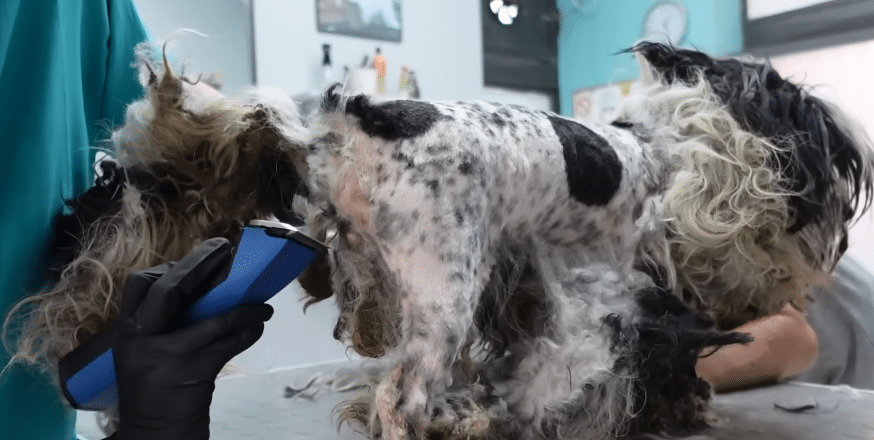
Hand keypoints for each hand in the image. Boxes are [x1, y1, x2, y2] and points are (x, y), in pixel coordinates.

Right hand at [112, 238, 273, 439]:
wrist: (153, 436)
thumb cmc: (156, 392)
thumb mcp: (145, 354)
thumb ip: (166, 324)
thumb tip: (210, 285)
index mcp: (126, 332)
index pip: (139, 284)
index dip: (170, 267)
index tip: (198, 260)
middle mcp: (140, 340)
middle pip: (169, 288)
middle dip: (200, 263)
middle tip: (224, 249)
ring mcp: (167, 356)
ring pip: (212, 317)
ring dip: (243, 306)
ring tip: (261, 303)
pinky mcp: (193, 372)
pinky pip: (229, 341)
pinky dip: (248, 329)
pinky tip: (258, 324)